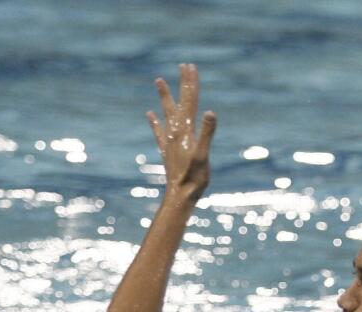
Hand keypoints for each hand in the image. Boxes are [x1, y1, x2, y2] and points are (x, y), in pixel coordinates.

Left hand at [147, 63, 216, 204]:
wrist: (179, 196)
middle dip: (183, 84)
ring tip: (158, 80)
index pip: (190, 101)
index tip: (191, 66)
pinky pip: (159, 132)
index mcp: (186, 130)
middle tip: (183, 65)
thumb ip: (207, 133)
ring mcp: (170, 141)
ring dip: (165, 97)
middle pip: (180, 102)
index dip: (191, 84)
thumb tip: (211, 112)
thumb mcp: (203, 155)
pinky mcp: (167, 151)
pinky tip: (150, 114)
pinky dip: (155, 122)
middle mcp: (176, 132)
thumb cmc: (194, 178)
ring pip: (167, 112)